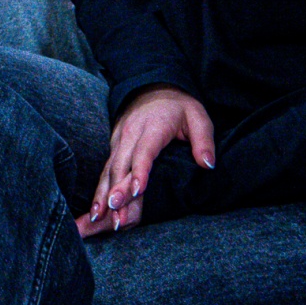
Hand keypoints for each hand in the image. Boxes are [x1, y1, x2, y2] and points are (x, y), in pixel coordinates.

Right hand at [77, 86, 215, 238]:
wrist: (151, 87)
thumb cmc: (178, 106)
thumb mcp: (198, 116)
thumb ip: (204, 140)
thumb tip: (208, 165)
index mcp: (153, 127)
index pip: (144, 152)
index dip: (140, 172)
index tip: (137, 191)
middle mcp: (130, 134)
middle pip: (121, 166)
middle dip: (117, 191)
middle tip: (116, 217)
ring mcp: (118, 140)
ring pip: (108, 170)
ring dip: (103, 195)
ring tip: (99, 218)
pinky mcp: (113, 147)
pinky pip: (105, 171)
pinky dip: (99, 190)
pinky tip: (97, 210)